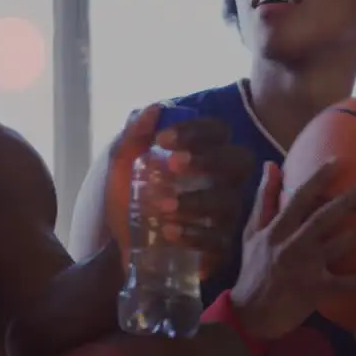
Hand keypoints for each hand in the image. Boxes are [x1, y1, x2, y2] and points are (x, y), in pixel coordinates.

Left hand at [103, 105, 254, 271]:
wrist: (116, 244)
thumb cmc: (125, 198)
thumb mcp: (121, 167)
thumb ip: (134, 137)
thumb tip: (153, 109)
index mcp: (204, 153)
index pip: (218, 131)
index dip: (196, 130)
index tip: (162, 139)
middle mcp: (223, 180)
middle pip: (240, 160)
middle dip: (209, 160)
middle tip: (172, 165)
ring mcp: (225, 214)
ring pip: (229, 201)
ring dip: (196, 200)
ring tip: (161, 207)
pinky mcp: (220, 247)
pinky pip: (220, 240)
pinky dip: (194, 235)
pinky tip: (168, 232)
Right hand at [229, 160, 355, 341]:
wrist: (249, 314)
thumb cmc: (253, 269)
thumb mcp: (252, 232)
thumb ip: (264, 199)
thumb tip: (271, 165)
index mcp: (277, 230)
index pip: (299, 198)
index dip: (317, 179)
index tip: (337, 162)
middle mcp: (292, 245)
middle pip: (323, 218)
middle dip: (346, 200)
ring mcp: (305, 269)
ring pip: (337, 246)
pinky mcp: (315, 291)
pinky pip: (344, 284)